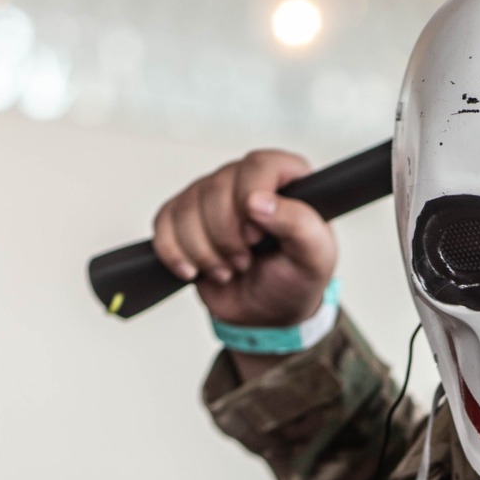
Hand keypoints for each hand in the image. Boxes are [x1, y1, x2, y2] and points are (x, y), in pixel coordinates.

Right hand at [151, 148, 336, 328]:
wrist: (269, 313)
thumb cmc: (295, 279)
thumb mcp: (315, 258)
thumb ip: (300, 225)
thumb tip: (258, 201)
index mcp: (284, 179)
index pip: (259, 165)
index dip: (251, 201)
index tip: (257, 237)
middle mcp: (244, 179)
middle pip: (215, 189)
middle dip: (227, 238)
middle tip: (245, 263)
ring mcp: (211, 195)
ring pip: (186, 209)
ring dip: (204, 252)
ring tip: (227, 270)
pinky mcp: (184, 217)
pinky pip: (163, 224)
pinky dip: (175, 254)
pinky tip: (194, 270)